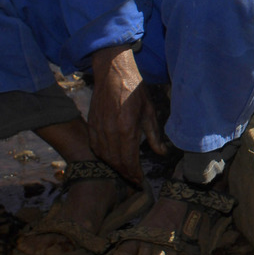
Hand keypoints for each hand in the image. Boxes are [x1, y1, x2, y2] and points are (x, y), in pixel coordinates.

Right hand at [86, 45, 167, 185]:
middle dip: (125, 173)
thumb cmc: (135, 90)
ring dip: (114, 167)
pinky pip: (96, 147)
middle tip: (133, 181)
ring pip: (105, 156)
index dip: (134, 173)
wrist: (113, 73)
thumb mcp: (149, 112)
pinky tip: (111, 159)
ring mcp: (98, 128)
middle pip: (116, 161)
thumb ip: (154, 135)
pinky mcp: (91, 124)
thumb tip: (162, 153)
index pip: (129, 159)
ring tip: (125, 172)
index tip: (139, 181)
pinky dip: (103, 156)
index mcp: (127, 128)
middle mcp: (110, 131)